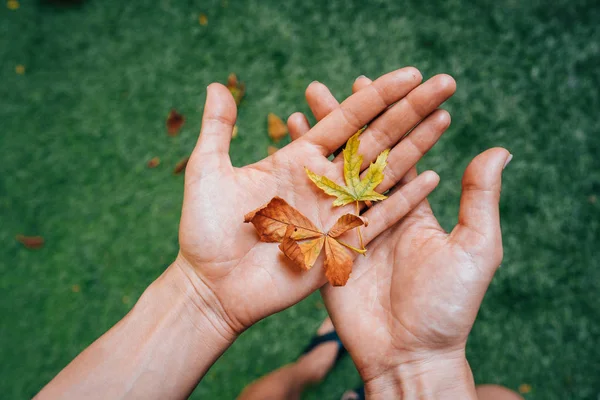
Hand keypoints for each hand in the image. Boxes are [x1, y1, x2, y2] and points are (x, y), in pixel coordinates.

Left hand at [174, 67, 455, 340]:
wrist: (211, 286)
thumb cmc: (204, 231)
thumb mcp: (207, 170)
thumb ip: (217, 129)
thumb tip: (220, 84)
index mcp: (297, 160)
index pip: (346, 119)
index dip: (377, 95)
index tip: (408, 74)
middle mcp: (322, 182)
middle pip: (375, 139)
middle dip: (409, 111)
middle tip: (443, 84)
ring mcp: (334, 212)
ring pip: (384, 173)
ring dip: (415, 146)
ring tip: (444, 118)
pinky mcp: (339, 244)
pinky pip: (379, 218)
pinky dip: (404, 199)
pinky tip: (431, 177)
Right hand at [290, 76, 510, 397]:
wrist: (407, 355)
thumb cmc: (447, 307)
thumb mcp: (474, 250)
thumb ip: (479, 200)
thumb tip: (498, 148)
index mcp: (411, 208)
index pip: (396, 152)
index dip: (388, 118)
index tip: (378, 84)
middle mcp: (378, 213)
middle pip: (357, 155)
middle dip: (344, 119)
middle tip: (326, 84)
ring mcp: (348, 229)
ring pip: (330, 174)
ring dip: (317, 140)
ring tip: (304, 105)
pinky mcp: (324, 248)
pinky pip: (310, 207)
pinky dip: (299, 177)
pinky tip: (289, 149)